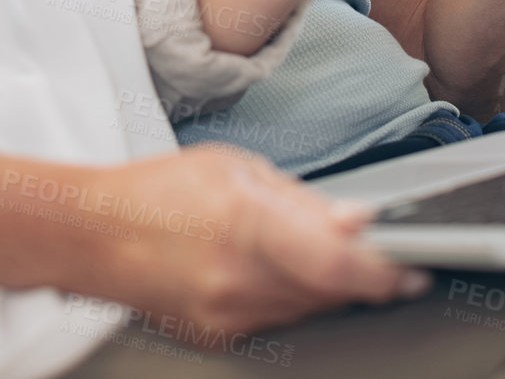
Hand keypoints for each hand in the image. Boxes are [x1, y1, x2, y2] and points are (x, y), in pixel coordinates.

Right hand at [84, 146, 429, 333]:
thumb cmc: (156, 192)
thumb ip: (302, 200)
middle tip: (386, 255)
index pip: (337, 264)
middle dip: (365, 275)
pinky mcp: (221, 337)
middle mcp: (239, 279)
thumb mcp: (234, 169)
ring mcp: (228, 316)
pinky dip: (295, 297)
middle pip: (333, 292)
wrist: (90, 238)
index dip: (385, 271)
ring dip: (331, 286)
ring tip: (312, 249)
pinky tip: (279, 269)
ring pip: (312, 310)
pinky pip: (282, 319)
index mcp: (246, 223)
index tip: (414, 268)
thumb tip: (357, 222)